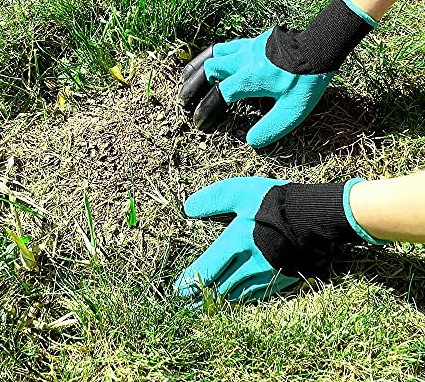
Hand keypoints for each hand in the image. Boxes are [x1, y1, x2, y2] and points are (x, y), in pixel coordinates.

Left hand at [174, 176, 387, 305]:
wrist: (318, 215)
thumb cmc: (276, 200)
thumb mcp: (241, 191)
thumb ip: (213, 199)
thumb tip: (188, 208)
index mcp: (236, 242)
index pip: (207, 268)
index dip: (191, 281)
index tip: (178, 291)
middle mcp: (250, 263)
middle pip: (220, 286)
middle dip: (202, 296)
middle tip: (188, 305)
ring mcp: (269, 273)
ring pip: (239, 293)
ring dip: (221, 300)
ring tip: (208, 305)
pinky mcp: (285, 277)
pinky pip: (259, 293)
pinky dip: (244, 298)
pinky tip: (238, 299)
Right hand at [179, 0, 376, 147]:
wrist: (320, 46)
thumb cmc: (308, 80)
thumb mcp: (293, 111)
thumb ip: (270, 128)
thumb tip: (250, 142)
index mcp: (251, 78)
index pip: (219, 95)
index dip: (206, 110)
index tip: (200, 124)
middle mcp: (243, 61)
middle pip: (208, 71)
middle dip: (193, 88)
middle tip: (184, 102)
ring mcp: (247, 48)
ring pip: (213, 54)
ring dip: (198, 68)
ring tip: (185, 79)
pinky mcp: (253, 41)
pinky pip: (225, 46)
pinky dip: (213, 56)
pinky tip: (212, 63)